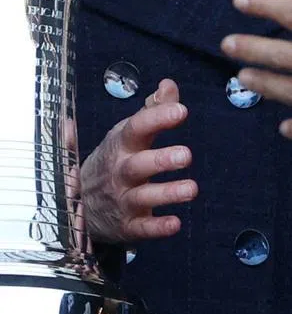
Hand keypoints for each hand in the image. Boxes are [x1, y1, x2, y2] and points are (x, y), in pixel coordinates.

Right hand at [79, 79, 196, 242]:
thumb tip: (169, 85)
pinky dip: (157, 228)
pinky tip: (176, 224)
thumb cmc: (114, 160)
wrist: (77, 204)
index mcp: (121, 145)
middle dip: (161, 160)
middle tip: (186, 155)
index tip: (181, 111)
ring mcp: (122, 200)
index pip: (136, 129)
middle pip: (138, 165)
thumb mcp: (128, 134)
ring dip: (167, 193)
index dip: (157, 118)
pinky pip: (141, 228)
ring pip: (143, 197)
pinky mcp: (127, 225)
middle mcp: (119, 172)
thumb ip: (152, 110)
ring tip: (192, 189)